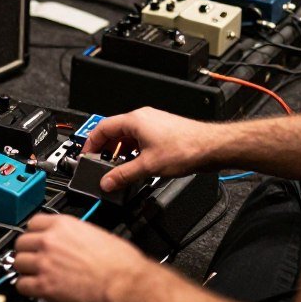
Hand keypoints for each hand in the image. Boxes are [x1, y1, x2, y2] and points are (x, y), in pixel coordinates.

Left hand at [13, 213, 147, 301]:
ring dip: (25, 270)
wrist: (125, 282)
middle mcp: (49, 241)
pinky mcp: (44, 285)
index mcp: (63, 225)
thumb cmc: (120, 262)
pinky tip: (34, 289)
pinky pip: (22, 285)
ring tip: (33, 274)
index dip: (33, 233)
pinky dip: (26, 288)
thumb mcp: (97, 233)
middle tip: (33, 258)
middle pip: (21, 242)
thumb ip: (76, 235)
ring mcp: (44, 263)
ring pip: (18, 263)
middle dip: (27, 251)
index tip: (35, 239)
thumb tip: (71, 241)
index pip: (33, 222)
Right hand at [83, 107, 217, 191]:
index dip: (91, 143)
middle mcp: (143, 118)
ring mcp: (153, 124)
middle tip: (100, 165)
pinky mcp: (162, 132)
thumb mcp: (148, 166)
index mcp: (134, 120)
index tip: (87, 156)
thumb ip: (123, 175)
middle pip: (114, 132)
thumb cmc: (186, 148)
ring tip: (118, 168)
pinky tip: (136, 165)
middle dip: (106, 150)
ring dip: (120, 152)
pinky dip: (133, 152)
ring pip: (128, 137)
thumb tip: (107, 182)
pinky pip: (139, 140)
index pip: (102, 128)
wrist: (213, 147)